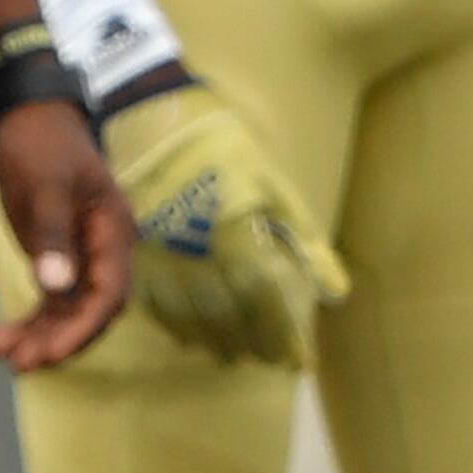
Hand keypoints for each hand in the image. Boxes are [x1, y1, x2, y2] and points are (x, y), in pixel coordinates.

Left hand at [0, 100, 134, 370]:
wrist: (26, 116)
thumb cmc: (42, 145)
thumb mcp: (45, 187)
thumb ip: (52, 237)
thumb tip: (57, 287)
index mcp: (112, 231)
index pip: (109, 293)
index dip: (84, 327)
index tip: (53, 351)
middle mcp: (102, 251)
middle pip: (89, 311)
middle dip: (58, 339)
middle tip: (21, 362)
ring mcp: (78, 258)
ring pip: (66, 311)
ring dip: (39, 335)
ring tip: (1, 352)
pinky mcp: (55, 258)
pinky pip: (49, 301)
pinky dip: (29, 321)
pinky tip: (0, 338)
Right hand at [100, 80, 345, 364]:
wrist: (154, 112)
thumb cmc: (222, 144)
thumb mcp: (273, 180)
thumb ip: (303, 238)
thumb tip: (335, 291)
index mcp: (235, 228)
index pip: (265, 297)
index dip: (285, 332)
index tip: (300, 360)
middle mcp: (196, 249)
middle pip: (229, 314)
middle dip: (255, 341)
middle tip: (272, 359)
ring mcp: (161, 253)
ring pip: (191, 315)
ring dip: (218, 341)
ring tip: (237, 354)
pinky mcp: (136, 250)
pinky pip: (155, 302)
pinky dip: (178, 326)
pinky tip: (192, 337)